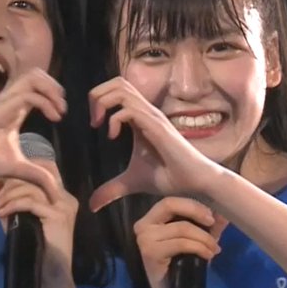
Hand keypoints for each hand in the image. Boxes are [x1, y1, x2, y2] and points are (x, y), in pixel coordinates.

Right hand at [0, 68, 66, 202]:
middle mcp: (9, 100)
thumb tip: (56, 194)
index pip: (35, 85)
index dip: (53, 94)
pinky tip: (53, 118)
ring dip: (51, 90)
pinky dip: (45, 102)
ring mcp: (3, 101)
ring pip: (32, 76)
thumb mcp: (16, 169)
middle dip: (54, 86)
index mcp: (13, 108)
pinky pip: (28, 95)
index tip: (60, 116)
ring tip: (58, 110)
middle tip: (61, 108)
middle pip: (35, 73)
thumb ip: (37, 176)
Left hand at [0, 158, 78, 276]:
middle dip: (10, 184)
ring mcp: (64, 206)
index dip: (20, 174)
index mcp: (62, 198)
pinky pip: (29, 202)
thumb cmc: (36, 250)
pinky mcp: (58, 215)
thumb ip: (13, 205)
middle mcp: (66, 198)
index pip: (42, 173)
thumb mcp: (22, 221)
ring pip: (30, 188)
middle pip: (35, 177)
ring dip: (7, 196)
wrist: (50, 273)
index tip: (0, 187)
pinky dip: (11, 205)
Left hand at [87, 77, 219, 210]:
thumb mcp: (131, 182)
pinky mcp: (157, 127)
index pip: (117, 89)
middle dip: (97, 95)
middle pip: (117, 81)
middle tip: (93, 121)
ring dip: (103, 103)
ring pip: (121, 89)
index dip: (99, 100)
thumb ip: (111, 189)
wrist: (194, 183)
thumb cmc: (169, 177)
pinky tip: (112, 137)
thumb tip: (92, 205)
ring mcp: (152, 117)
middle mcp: (146, 112)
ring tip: (99, 126)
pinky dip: (114, 120)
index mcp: (139, 118)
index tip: (93, 125)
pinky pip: (129, 110)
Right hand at [134, 197, 228, 287]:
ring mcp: (144, 240)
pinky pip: (181, 243)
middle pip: (170, 205)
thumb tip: (224, 210)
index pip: (170, 200)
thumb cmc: (183, 266)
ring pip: (181, 228)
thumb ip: (208, 224)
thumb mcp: (196, 240)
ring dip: (204, 238)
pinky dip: (199, 248)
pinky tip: (208, 255)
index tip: (211, 216)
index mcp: (150, 219)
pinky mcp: (150, 253)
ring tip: (214, 248)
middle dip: (195, 211)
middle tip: (212, 224)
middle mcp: (142, 226)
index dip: (192, 204)